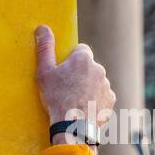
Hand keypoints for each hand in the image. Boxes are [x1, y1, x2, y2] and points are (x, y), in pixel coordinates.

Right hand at [34, 25, 114, 142]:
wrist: (73, 127)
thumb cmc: (57, 98)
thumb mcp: (45, 72)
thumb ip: (45, 48)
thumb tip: (43, 27)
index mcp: (83, 59)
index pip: (81, 49)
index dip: (71, 58)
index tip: (63, 70)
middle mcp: (99, 69)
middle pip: (88, 66)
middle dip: (80, 73)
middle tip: (66, 87)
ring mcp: (106, 85)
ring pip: (96, 81)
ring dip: (88, 86)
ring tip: (74, 100)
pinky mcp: (111, 100)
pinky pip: (102, 95)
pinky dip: (95, 100)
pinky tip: (83, 108)